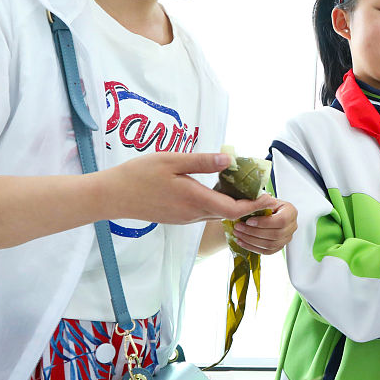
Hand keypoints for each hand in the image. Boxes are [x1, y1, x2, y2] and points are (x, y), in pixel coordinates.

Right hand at [101, 152, 274, 223]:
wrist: (111, 196)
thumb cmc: (139, 175)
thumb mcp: (172, 161)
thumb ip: (202, 161)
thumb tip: (229, 160)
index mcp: (195, 200)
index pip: (234, 209)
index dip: (254, 205)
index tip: (268, 196)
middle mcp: (193, 214)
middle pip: (229, 214)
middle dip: (249, 204)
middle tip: (262, 189)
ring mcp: (185, 219)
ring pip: (217, 214)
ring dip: (233, 205)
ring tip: (245, 187)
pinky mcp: (178, 218)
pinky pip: (205, 214)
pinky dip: (218, 204)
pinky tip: (218, 189)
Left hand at [231, 199, 297, 254]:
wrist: (269, 211)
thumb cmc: (267, 204)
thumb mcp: (266, 199)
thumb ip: (263, 202)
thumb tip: (257, 202)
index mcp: (291, 212)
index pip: (281, 220)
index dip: (264, 222)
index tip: (249, 221)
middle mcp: (292, 226)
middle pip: (275, 234)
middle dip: (254, 232)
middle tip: (239, 227)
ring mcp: (287, 238)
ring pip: (270, 244)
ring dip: (251, 240)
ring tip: (238, 234)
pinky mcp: (279, 246)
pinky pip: (266, 251)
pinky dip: (253, 248)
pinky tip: (242, 242)